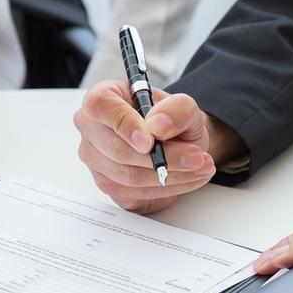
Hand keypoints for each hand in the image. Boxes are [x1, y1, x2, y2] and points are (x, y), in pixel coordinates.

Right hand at [73, 80, 244, 212]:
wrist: (177, 142)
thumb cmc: (171, 120)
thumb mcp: (184, 107)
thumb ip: (176, 109)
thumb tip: (158, 126)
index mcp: (102, 99)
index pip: (100, 106)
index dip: (125, 124)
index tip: (151, 141)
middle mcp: (92, 129)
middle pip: (117, 150)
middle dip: (164, 157)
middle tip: (197, 157)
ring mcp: (96, 161)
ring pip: (129, 176)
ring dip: (171, 176)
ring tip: (200, 166)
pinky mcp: (108, 186)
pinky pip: (135, 193)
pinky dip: (167, 188)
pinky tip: (188, 178)